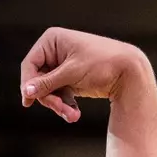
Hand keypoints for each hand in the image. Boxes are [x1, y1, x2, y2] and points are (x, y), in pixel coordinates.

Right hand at [20, 27, 149, 122]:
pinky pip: (60, 95)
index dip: (28, 83)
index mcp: (52, 40)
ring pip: (50, 90)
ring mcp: (62, 66)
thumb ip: (47, 83)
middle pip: (39, 80)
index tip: (29, 101)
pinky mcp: (71, 79)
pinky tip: (75, 114)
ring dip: (59, 105)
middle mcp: (55, 51)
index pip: (30, 64)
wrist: (129, 72)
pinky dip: (66, 105)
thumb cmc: (102, 64)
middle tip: (60, 111)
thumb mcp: (72, 73)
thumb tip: (27, 91)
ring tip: (72, 116)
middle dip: (49, 98)